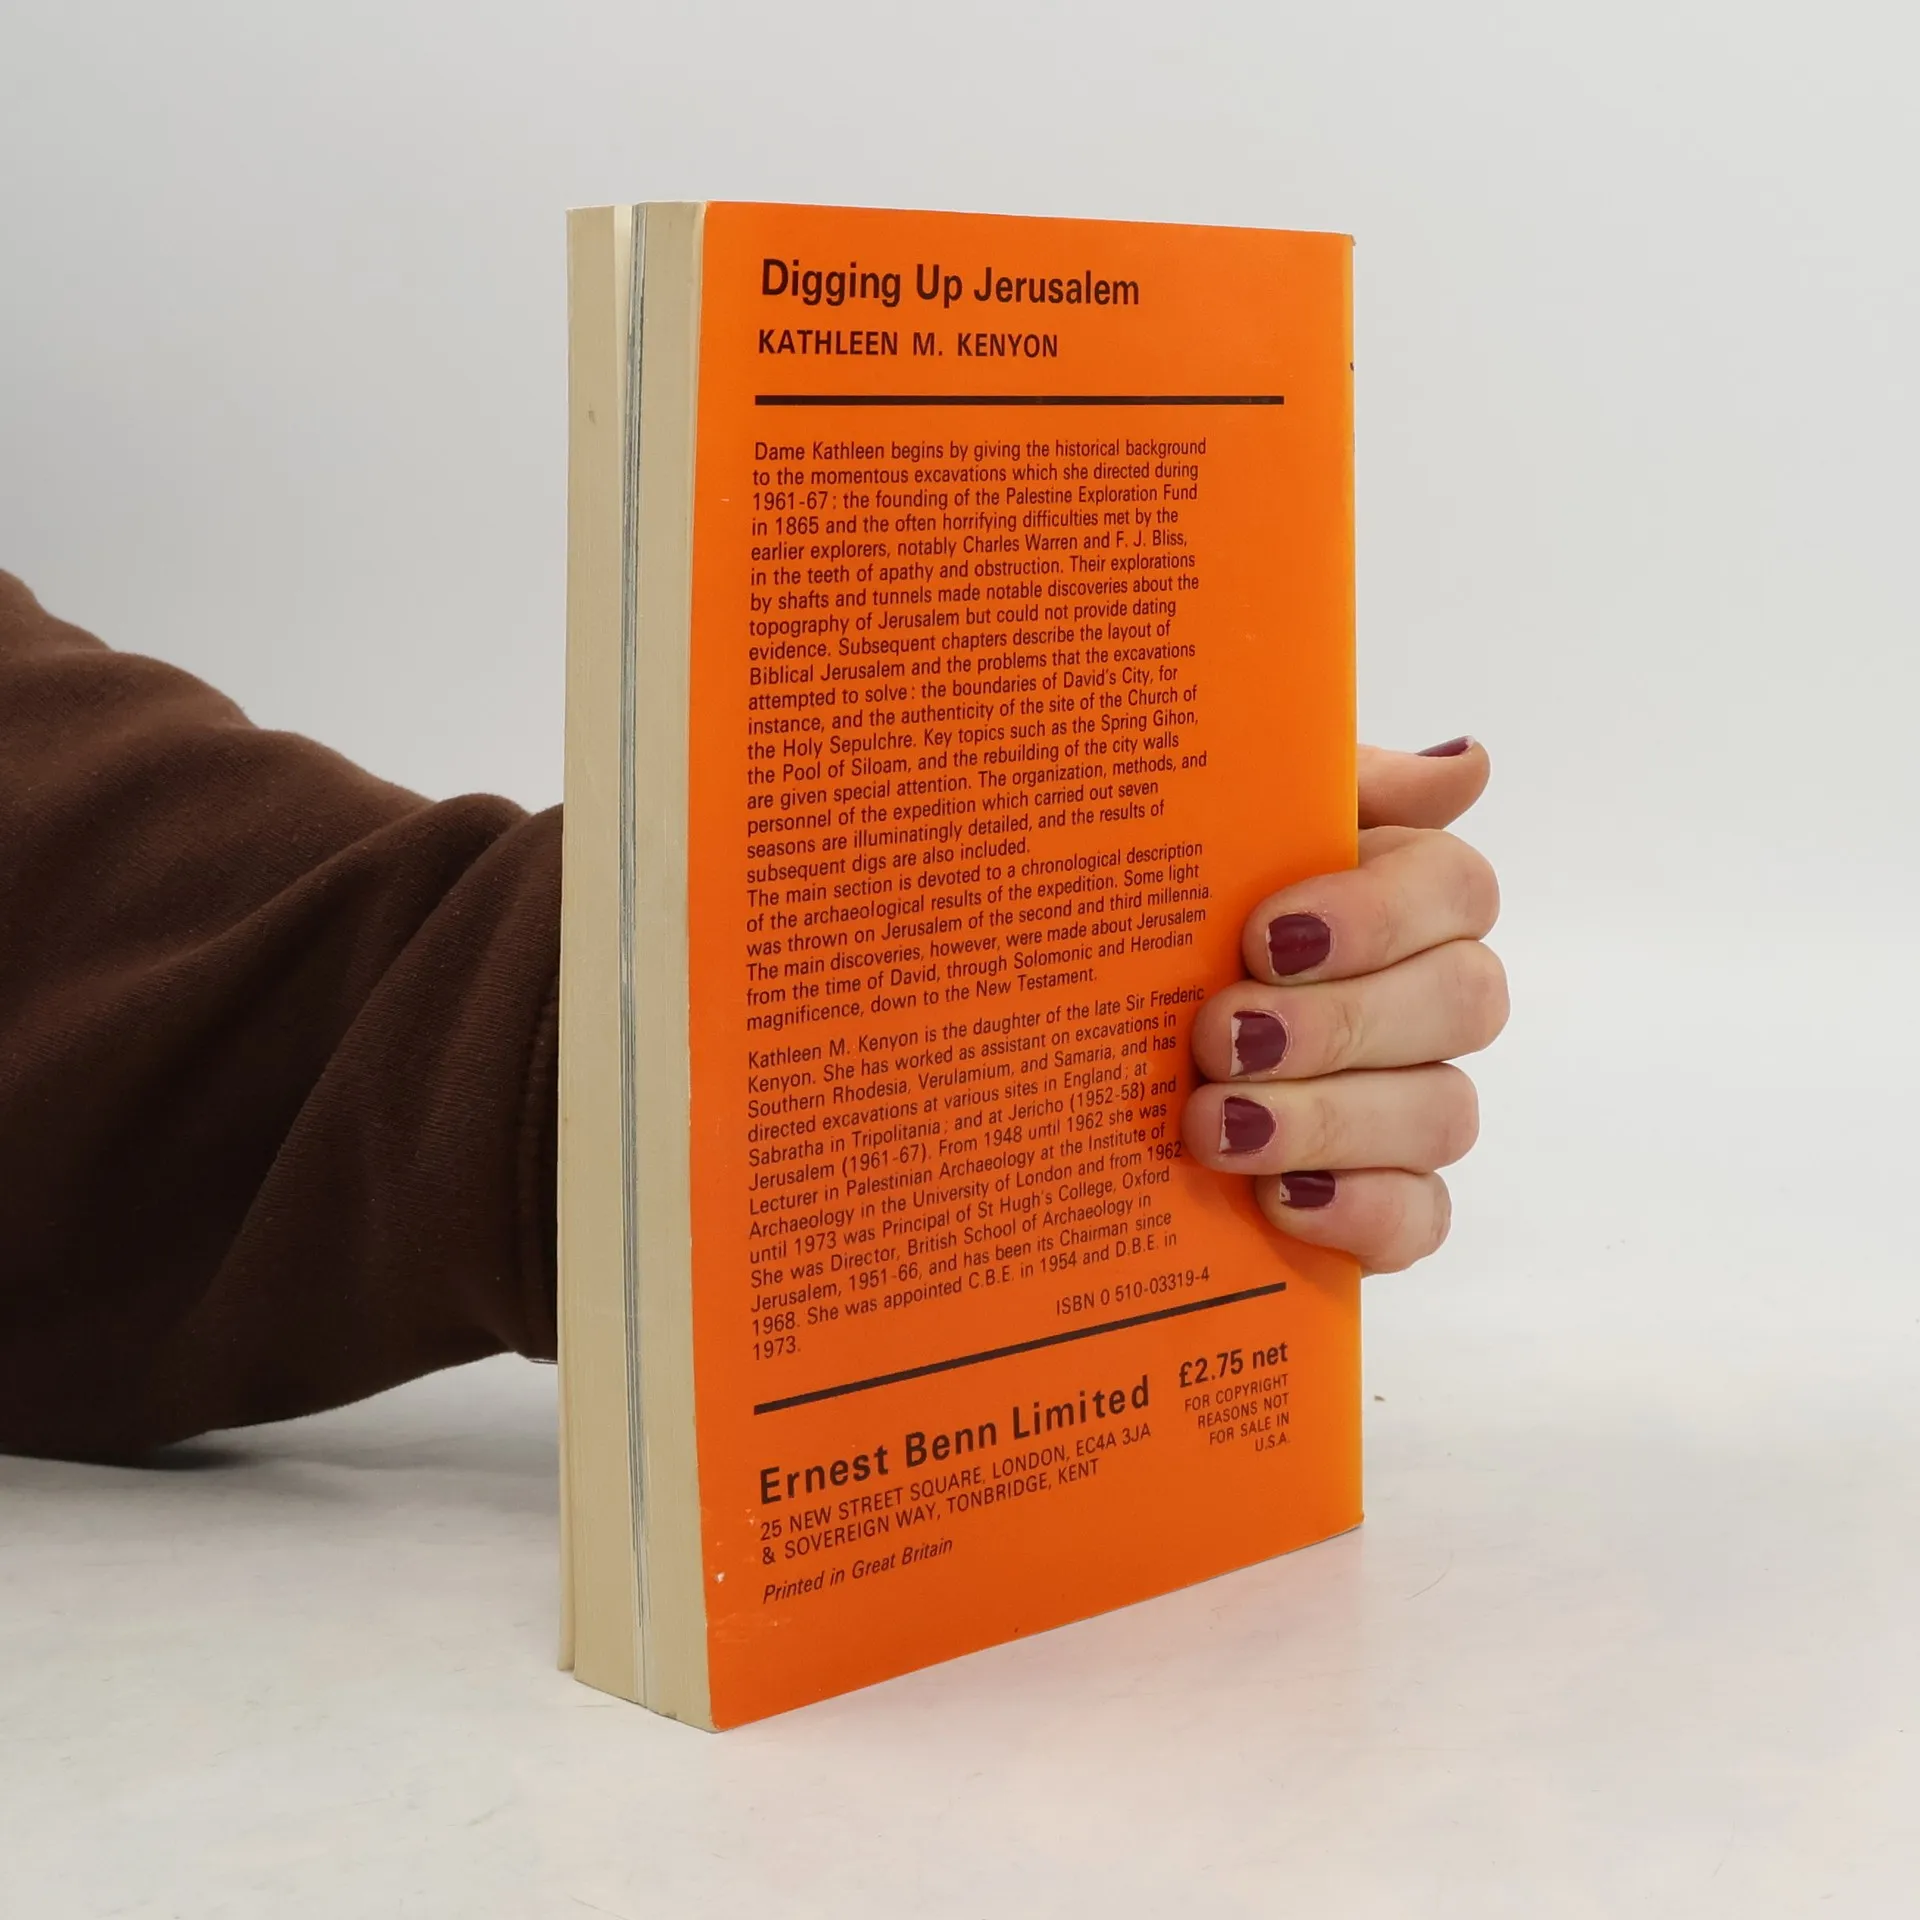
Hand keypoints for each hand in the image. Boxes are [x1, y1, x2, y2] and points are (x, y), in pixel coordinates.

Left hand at [1180, 739, 1505, 1272]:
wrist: (1067, 1039)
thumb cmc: (1159, 915)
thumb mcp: (1219, 831)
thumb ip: (1333, 789)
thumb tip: (1467, 763)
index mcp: (1393, 896)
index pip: (1459, 890)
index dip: (1378, 915)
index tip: (1265, 937)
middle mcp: (1420, 999)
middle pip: (1464, 1002)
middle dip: (1339, 1022)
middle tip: (1219, 1036)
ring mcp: (1408, 1105)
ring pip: (1445, 1112)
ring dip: (1330, 1117)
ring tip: (1215, 1124)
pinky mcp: (1380, 1201)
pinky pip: (1423, 1218)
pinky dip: (1359, 1212)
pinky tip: (1277, 1198)